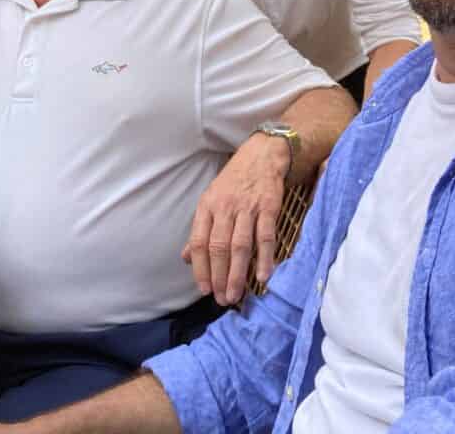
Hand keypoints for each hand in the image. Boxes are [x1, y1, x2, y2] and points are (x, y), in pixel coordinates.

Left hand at [183, 133, 289, 305]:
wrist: (262, 155)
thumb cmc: (234, 180)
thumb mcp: (211, 199)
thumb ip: (200, 229)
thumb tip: (185, 258)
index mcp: (207, 206)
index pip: (199, 242)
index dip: (200, 268)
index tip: (204, 290)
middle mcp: (225, 208)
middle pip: (219, 247)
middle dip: (219, 276)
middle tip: (221, 299)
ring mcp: (248, 207)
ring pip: (240, 245)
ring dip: (237, 273)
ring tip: (235, 294)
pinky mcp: (269, 207)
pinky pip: (266, 235)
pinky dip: (265, 257)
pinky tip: (263, 276)